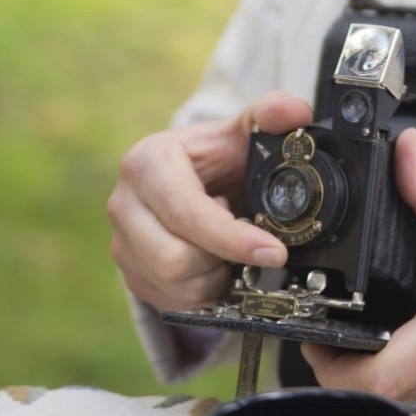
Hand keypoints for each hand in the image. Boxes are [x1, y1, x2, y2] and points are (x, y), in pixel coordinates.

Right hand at [107, 93, 311, 313]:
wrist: (196, 178)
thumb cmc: (218, 157)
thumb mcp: (244, 131)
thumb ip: (272, 113)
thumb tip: (294, 111)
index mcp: (146, 163)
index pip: (186, 213)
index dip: (232, 238)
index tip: (273, 251)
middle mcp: (124, 204)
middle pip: (174, 259)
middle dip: (221, 258)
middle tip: (245, 238)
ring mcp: (121, 242)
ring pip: (174, 285)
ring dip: (215, 277)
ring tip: (228, 248)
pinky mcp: (130, 273)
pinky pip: (172, 303)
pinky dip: (204, 292)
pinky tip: (216, 264)